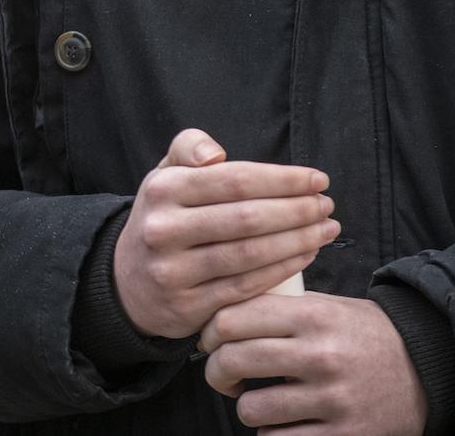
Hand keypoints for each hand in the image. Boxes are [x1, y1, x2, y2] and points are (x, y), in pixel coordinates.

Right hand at [114, 129, 336, 338]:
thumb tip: (216, 154)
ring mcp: (174, 271)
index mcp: (162, 189)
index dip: (283, 180)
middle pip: (247, 218)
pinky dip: (283, 269)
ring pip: (250, 254)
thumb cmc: (164, 219)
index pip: (235, 180)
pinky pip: (246, 286)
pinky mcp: (188, 306)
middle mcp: (163, 229)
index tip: (317, 179)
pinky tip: (305, 255)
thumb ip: (188, 147)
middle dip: (297, 210)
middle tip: (326, 206)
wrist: (129, 282)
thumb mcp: (164, 175)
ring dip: (298, 240)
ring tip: (326, 229)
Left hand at [199, 291, 425, 434]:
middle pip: (233, 360)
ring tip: (261, 400)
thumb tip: (215, 321)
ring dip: (247, 408)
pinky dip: (271, 434)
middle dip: (216, 372)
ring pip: (250, 408)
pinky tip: (283, 423)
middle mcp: (320, 354)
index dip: (208, 333)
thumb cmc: (364, 335)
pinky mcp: (344, 434)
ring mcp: (332, 398)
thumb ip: (276, 310)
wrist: (428, 369)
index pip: (231, 319)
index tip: (210, 342)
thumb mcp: (325, 307)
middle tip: (224, 376)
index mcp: (311, 315)